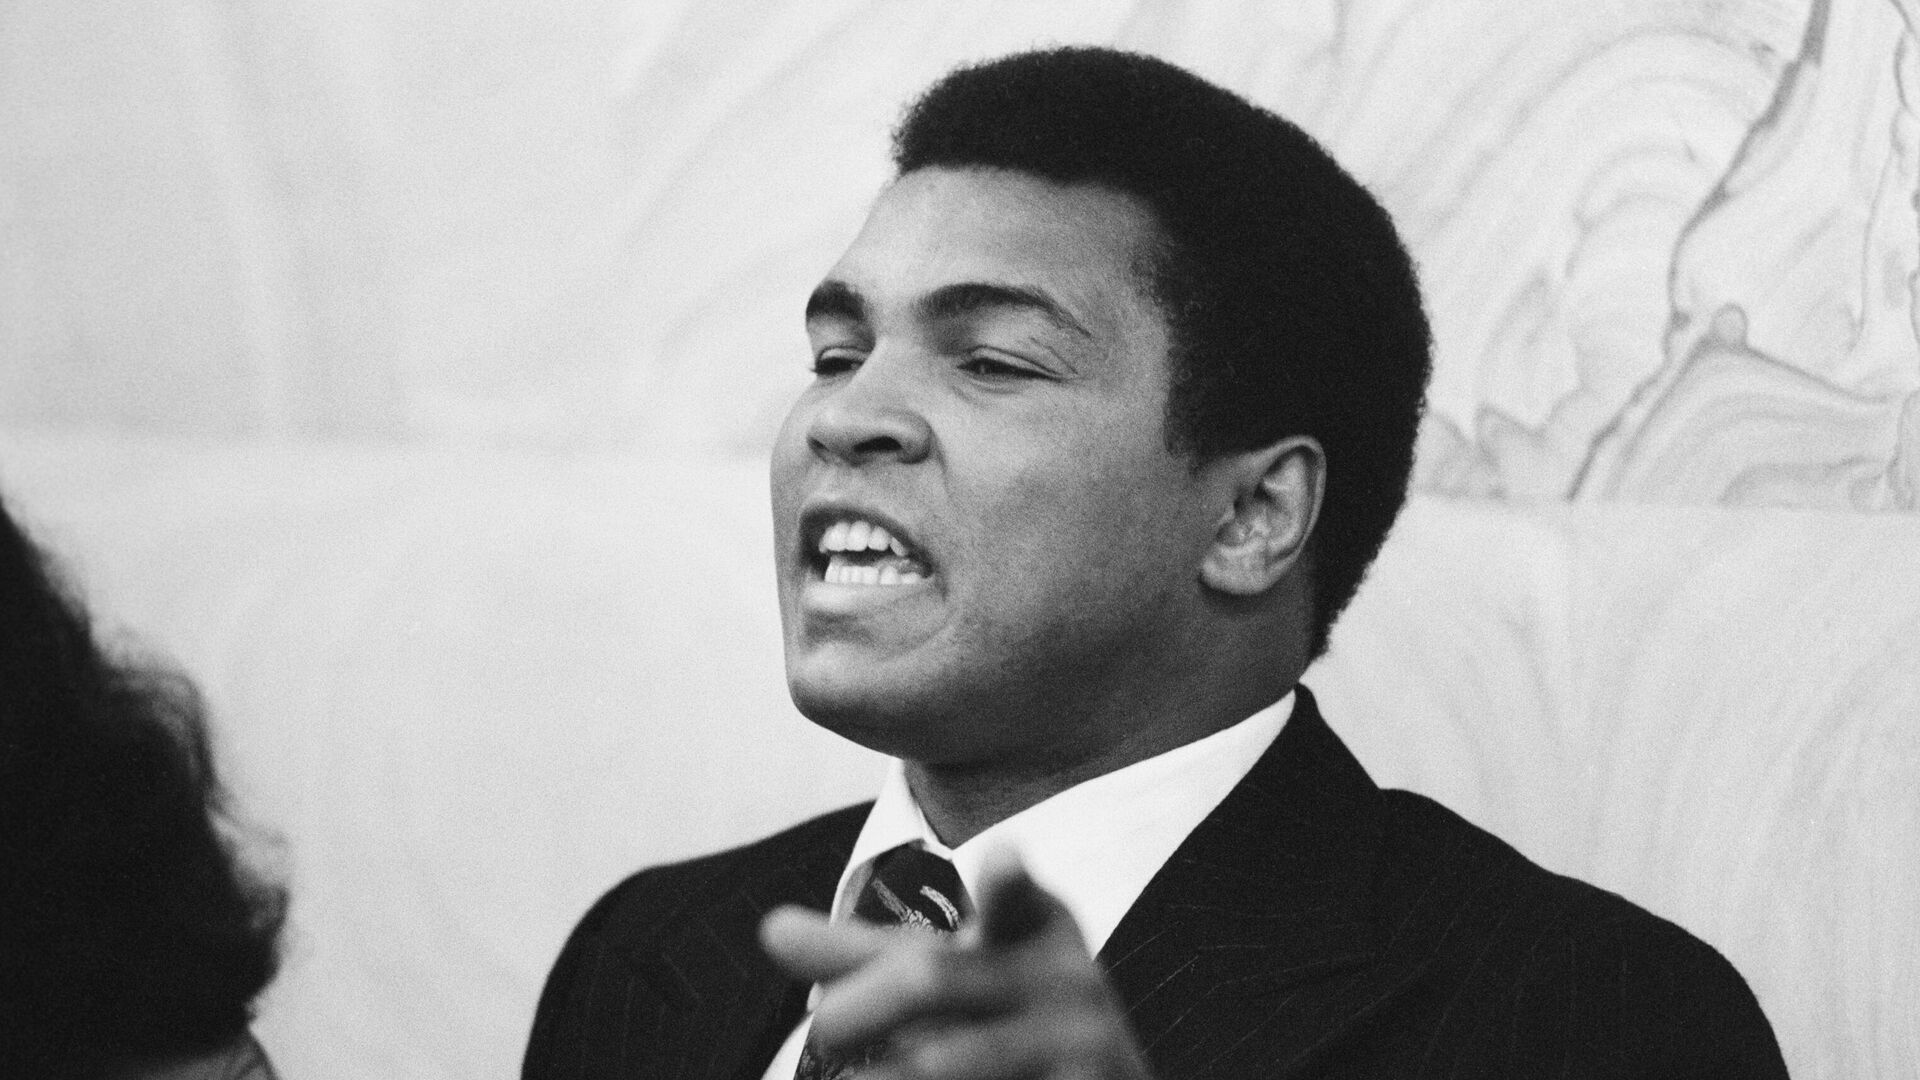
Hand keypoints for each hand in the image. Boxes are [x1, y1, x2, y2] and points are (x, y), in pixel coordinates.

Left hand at [760, 849, 1153, 1079]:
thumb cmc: (1006, 1026)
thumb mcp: (953, 977)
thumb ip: (865, 956)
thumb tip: (769, 928)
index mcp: (1038, 927)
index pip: (1018, 897)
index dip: (1009, 880)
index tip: (1000, 856)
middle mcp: (1069, 980)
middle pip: (930, 981)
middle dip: (854, 1008)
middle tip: (816, 1034)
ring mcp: (1084, 1047)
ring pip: (946, 1063)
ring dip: (878, 1078)